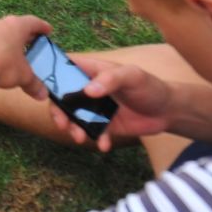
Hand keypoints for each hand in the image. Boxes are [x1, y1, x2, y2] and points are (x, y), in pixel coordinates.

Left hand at [0, 15, 52, 101]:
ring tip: (7, 50)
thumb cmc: (1, 64)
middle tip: (28, 40)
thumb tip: (43, 95)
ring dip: (1, 39)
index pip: (32, 22)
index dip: (41, 27)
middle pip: (12, 25)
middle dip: (21, 34)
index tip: (47, 30)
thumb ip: (33, 84)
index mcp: (16, 27)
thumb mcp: (22, 76)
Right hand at [49, 56, 178, 150]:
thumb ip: (110, 80)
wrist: (168, 112)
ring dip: (73, 128)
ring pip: (74, 117)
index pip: (65, 67)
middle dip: (59, 112)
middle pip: (63, 97)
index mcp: (92, 71)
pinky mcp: (104, 125)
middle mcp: (89, 88)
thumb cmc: (150, 86)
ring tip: (80, 137)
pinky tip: (104, 144)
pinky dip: (95, 139)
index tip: (43, 86)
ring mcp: (95, 108)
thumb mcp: (133, 76)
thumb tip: (88, 91)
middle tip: (62, 123)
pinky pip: (92, 133)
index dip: (51, 74)